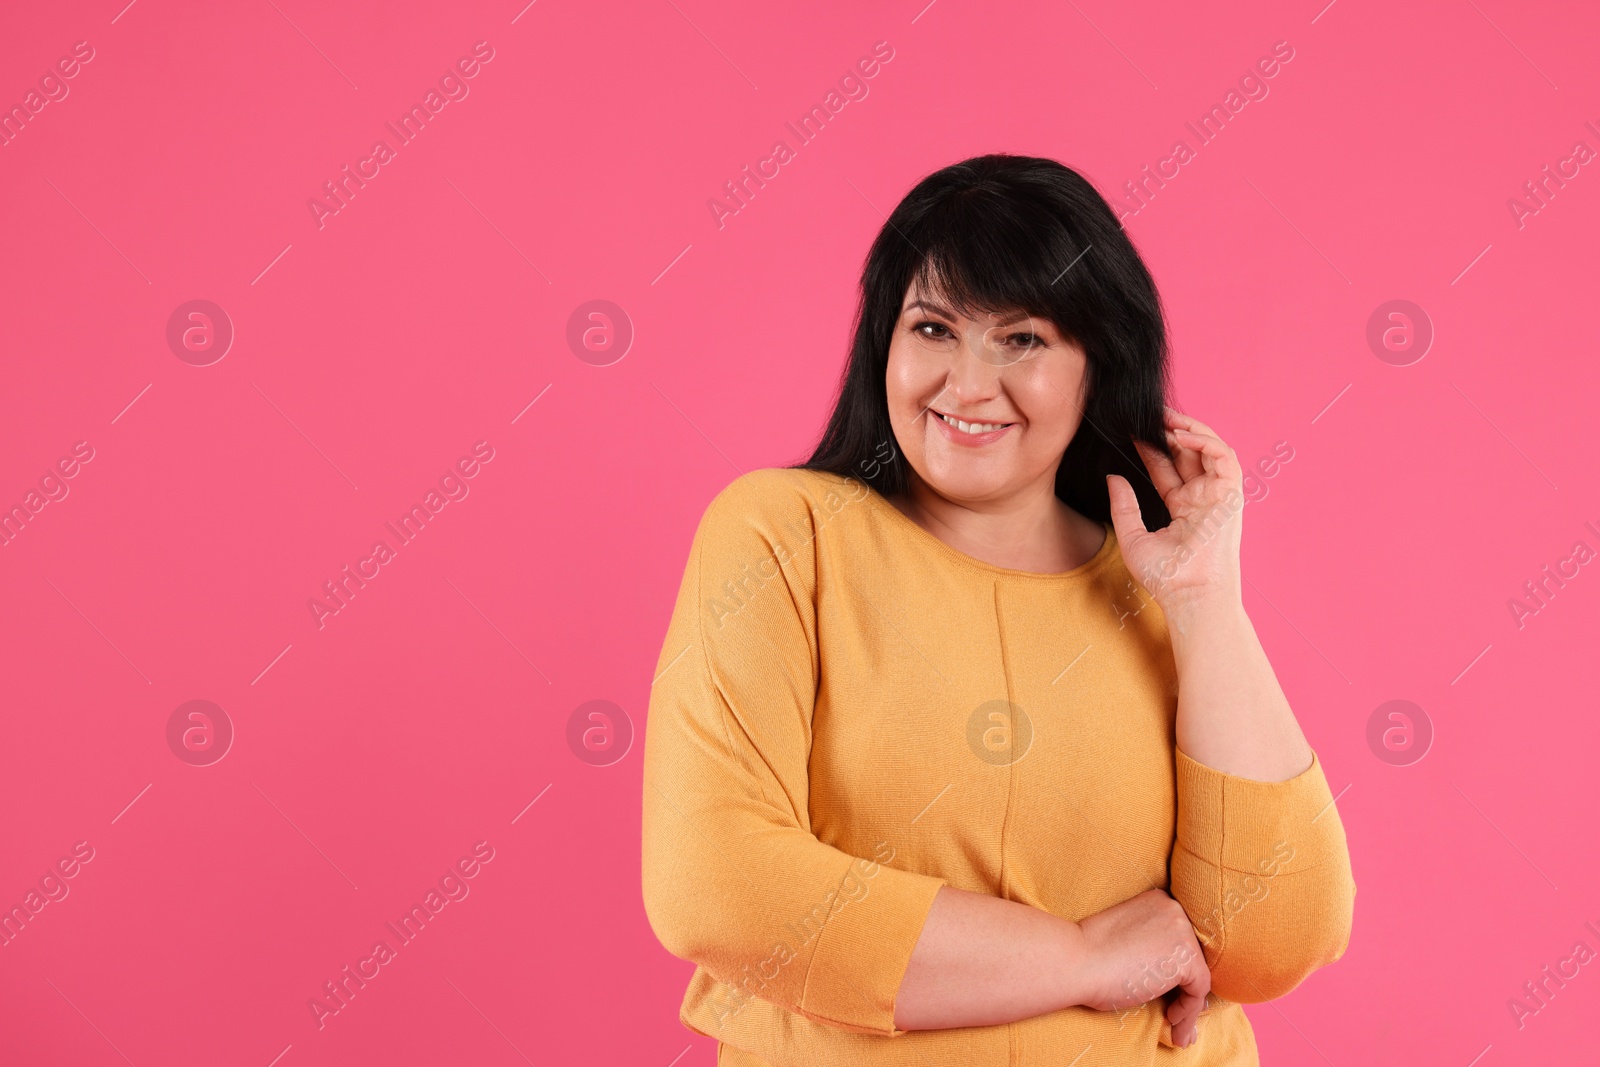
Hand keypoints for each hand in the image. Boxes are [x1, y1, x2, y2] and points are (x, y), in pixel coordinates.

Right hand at [1074, 889, 1210, 1047]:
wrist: (1077, 961)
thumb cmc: (1089, 955)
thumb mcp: (1127, 939)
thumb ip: (1151, 946)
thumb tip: (1173, 976)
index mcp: (1157, 900)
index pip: (1181, 938)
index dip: (1178, 968)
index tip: (1172, 991)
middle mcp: (1174, 909)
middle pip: (1192, 956)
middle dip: (1186, 988)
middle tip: (1175, 1012)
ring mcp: (1182, 931)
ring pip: (1197, 977)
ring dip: (1188, 1007)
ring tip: (1176, 1026)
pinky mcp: (1186, 957)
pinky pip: (1198, 991)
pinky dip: (1188, 1013)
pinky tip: (1172, 1023)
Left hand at [1106, 406, 1244, 613]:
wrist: (1189, 594)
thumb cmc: (1165, 577)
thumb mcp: (1132, 537)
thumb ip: (1123, 506)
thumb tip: (1112, 477)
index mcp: (1183, 509)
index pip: (1167, 470)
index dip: (1151, 450)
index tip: (1131, 434)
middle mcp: (1203, 499)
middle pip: (1189, 455)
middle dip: (1171, 431)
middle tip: (1149, 415)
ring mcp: (1218, 496)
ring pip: (1209, 450)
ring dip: (1190, 430)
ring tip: (1165, 417)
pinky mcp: (1232, 495)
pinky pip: (1224, 458)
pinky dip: (1205, 442)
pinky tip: (1182, 435)